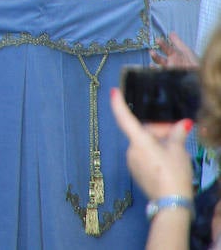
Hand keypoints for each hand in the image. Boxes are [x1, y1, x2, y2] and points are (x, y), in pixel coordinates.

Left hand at [108, 87, 193, 201]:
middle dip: (158, 130)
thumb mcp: (179, 151)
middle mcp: (131, 150)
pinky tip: (169, 160)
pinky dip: (154, 153)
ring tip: (177, 149)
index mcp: (139, 141)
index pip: (125, 118)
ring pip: (144, 145)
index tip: (114, 92)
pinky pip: (144, 156)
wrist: (170, 203)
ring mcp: (132, 162)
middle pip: (142, 132)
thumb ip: (177, 134)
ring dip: (158, 143)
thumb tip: (182, 124)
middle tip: (178, 133)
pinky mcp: (136, 172)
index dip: (118, 103)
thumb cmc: (174, 174)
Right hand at [150, 33, 199, 69]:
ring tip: (152, 57)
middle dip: (155, 55)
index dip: (162, 44)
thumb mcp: (186, 50)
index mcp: (174, 55)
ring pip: (160, 66)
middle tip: (151, 51)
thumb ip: (178, 42)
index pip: (166, 48)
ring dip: (155, 61)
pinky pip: (162, 73)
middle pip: (160, 58)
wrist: (201, 74)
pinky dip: (156, 70)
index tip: (157, 39)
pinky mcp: (170, 76)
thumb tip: (171, 32)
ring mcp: (170, 69)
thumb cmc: (195, 62)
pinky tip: (153, 66)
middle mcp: (171, 62)